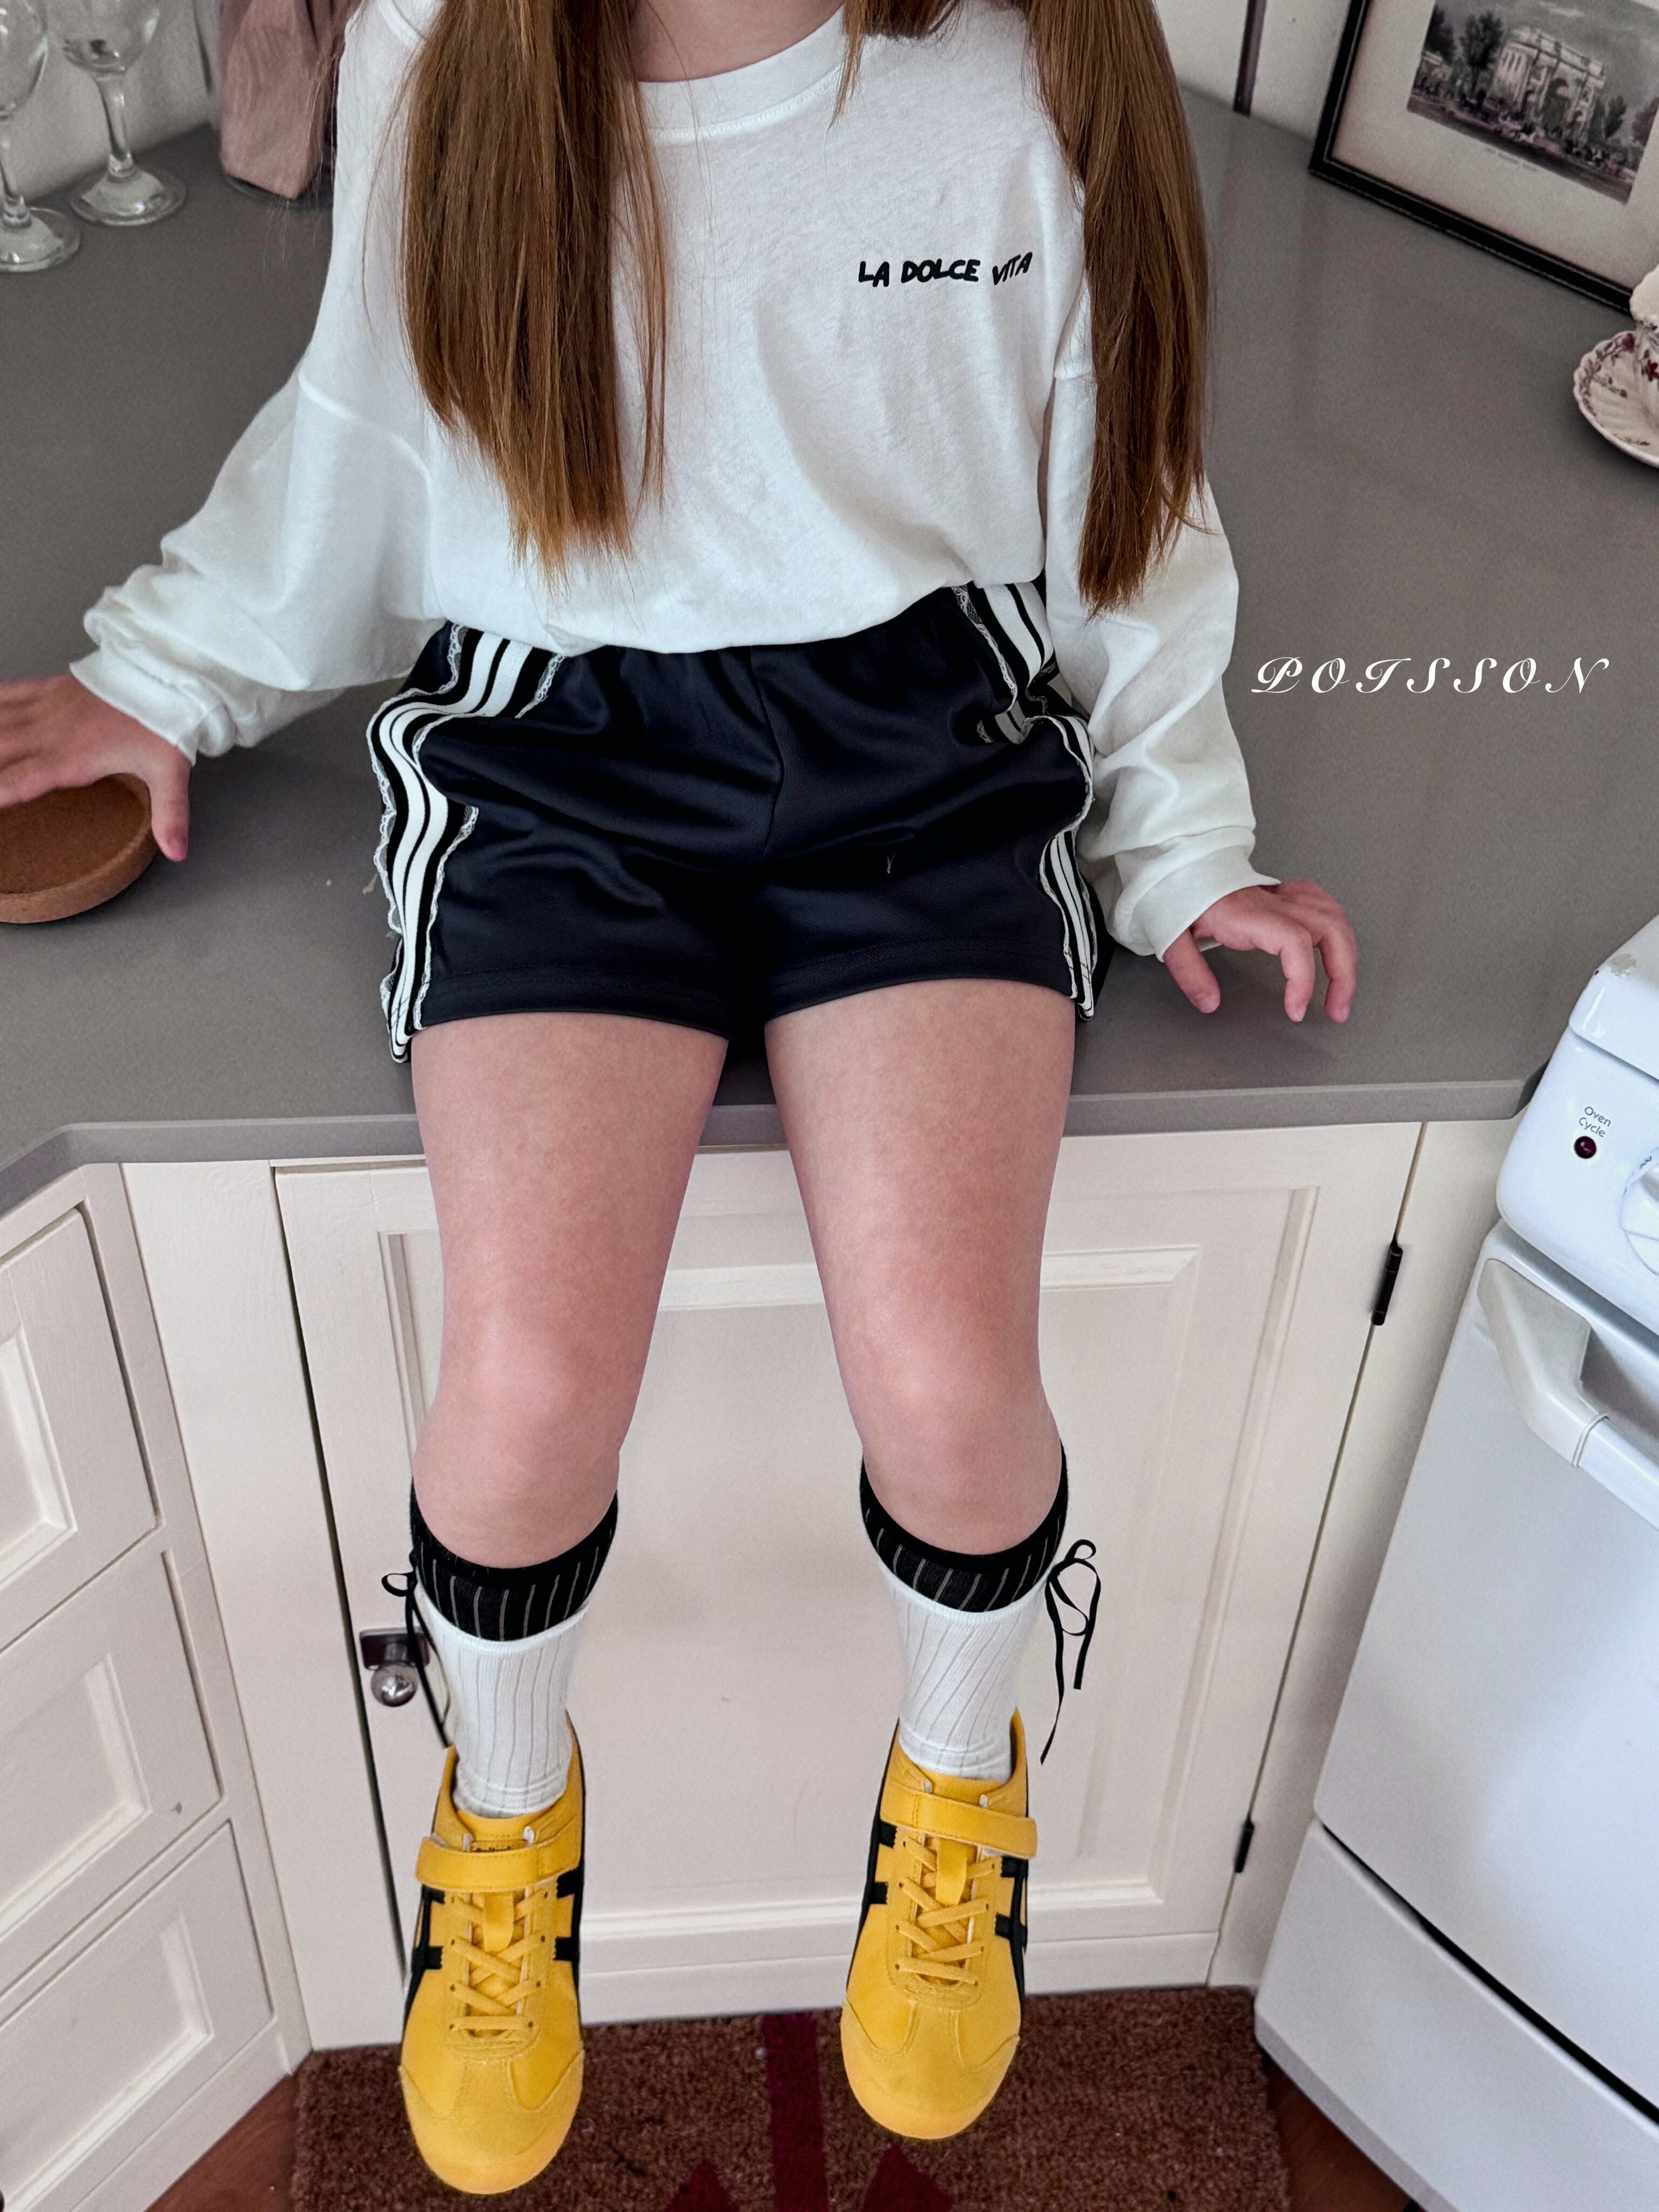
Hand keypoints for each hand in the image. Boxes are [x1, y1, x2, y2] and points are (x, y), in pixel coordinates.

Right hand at [0, 671, 189, 860]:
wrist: (166, 673)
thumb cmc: (164, 723)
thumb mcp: (172, 772)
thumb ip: (171, 815)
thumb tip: (176, 852)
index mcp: (72, 757)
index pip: (20, 781)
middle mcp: (51, 733)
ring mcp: (46, 708)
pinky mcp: (49, 689)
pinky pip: (7, 693)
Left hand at [1162, 881, 1356, 1022]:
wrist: (1182, 867)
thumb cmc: (1179, 897)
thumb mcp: (1172, 936)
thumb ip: (1189, 972)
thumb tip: (1209, 1002)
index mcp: (1247, 913)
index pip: (1294, 941)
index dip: (1303, 978)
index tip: (1297, 1009)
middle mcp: (1273, 901)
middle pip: (1330, 929)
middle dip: (1343, 975)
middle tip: (1336, 1010)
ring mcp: (1283, 894)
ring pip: (1335, 917)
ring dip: (1347, 956)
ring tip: (1341, 992)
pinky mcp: (1287, 893)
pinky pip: (1325, 905)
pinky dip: (1337, 931)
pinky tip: (1336, 950)